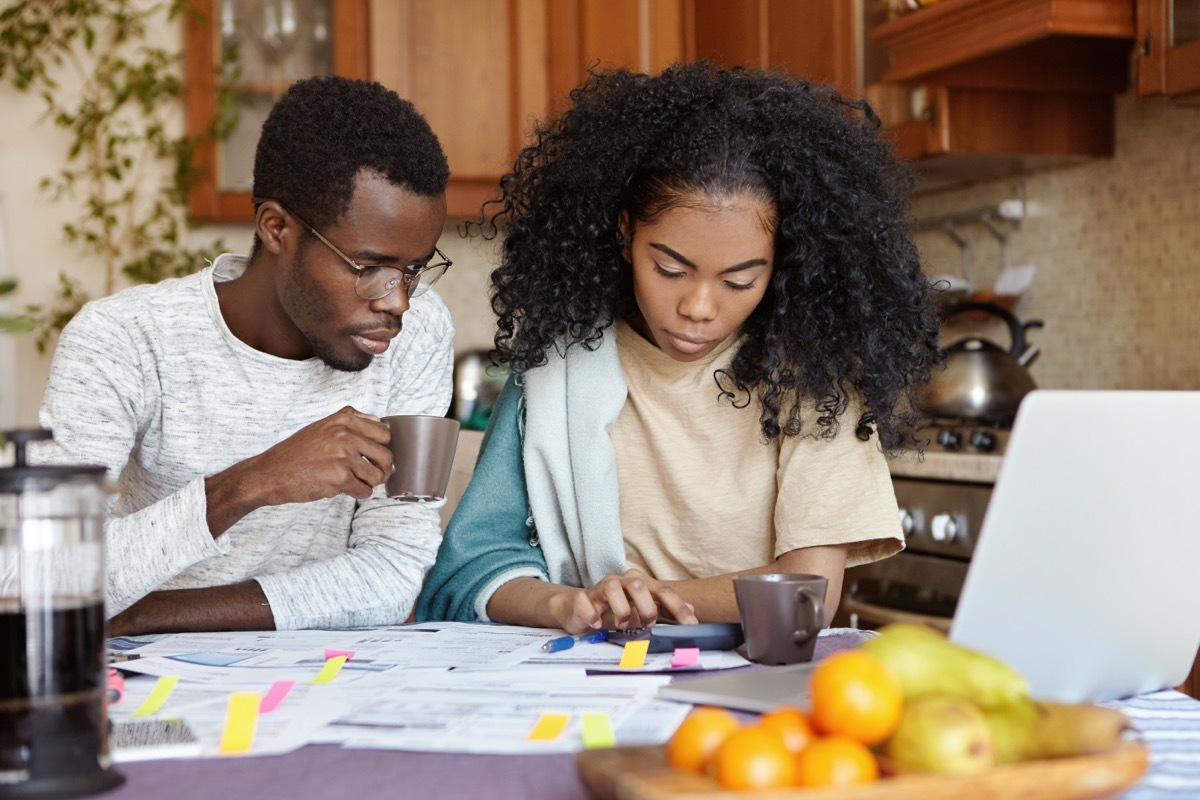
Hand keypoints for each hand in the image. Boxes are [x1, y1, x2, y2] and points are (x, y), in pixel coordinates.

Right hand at [251, 406, 392, 504]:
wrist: (270, 473)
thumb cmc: (296, 452)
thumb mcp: (322, 426)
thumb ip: (351, 420)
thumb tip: (379, 421)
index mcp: (344, 420)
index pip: (385, 434)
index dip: (382, 448)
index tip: (374, 456)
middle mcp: (345, 435)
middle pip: (387, 456)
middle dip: (381, 469)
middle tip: (370, 474)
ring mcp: (343, 457)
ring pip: (378, 476)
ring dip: (368, 483)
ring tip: (354, 481)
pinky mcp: (339, 479)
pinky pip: (365, 491)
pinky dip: (358, 493)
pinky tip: (343, 488)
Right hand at [548, 569, 697, 633]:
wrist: (581, 609)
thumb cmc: (615, 610)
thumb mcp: (643, 611)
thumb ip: (666, 610)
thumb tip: (691, 609)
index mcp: (639, 583)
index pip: (663, 591)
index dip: (678, 608)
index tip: (691, 624)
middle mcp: (621, 581)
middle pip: (638, 585)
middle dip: (647, 607)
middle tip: (649, 623)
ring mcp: (601, 588)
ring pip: (613, 587)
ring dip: (621, 610)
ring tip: (623, 626)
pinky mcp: (583, 598)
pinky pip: (586, 601)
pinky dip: (594, 615)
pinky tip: (598, 624)